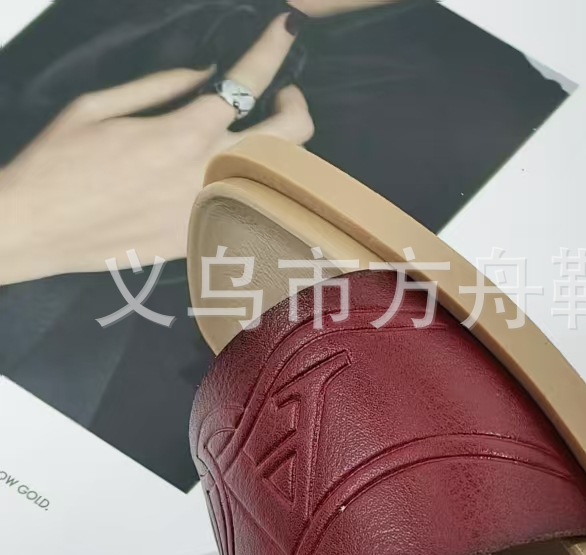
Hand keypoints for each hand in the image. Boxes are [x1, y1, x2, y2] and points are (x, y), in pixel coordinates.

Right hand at [0, 15, 312, 285]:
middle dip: (295, 107)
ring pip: (280, 178)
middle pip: (290, 138)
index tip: (286, 32)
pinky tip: (237, 178)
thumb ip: (161, 86)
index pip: (247, 84)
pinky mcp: (209, 242)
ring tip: (257, 137)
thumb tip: (207, 73)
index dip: (273, 52)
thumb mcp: (98, 105)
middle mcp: (211, 175)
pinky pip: (253, 210)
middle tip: (281, 97)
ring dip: (279, 151)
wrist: (41, 231)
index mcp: (183, 133)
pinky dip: (255, 187)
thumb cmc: (59, 164)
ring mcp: (215, 213)